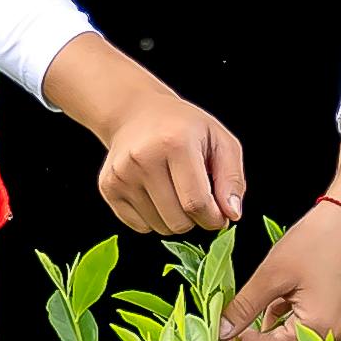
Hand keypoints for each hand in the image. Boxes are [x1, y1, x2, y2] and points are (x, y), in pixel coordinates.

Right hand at [91, 88, 250, 240]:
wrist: (135, 113)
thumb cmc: (183, 128)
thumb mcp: (220, 141)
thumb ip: (232, 179)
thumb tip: (231, 214)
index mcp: (175, 143)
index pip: (197, 203)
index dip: (214, 218)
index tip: (219, 215)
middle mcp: (143, 158)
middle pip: (178, 221)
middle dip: (195, 220)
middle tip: (197, 200)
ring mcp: (121, 174)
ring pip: (159, 227)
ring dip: (174, 220)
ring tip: (175, 193)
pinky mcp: (108, 187)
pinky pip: (139, 227)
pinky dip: (154, 219)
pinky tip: (155, 194)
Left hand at [222, 202, 340, 340]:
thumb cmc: (317, 241)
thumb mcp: (271, 275)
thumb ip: (245, 308)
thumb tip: (222, 331)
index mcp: (318, 330)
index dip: (242, 339)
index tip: (223, 329)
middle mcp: (339, 338)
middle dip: (263, 335)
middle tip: (242, 315)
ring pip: (302, 339)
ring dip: (281, 327)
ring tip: (270, 300)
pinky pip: (320, 330)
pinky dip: (300, 320)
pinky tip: (290, 299)